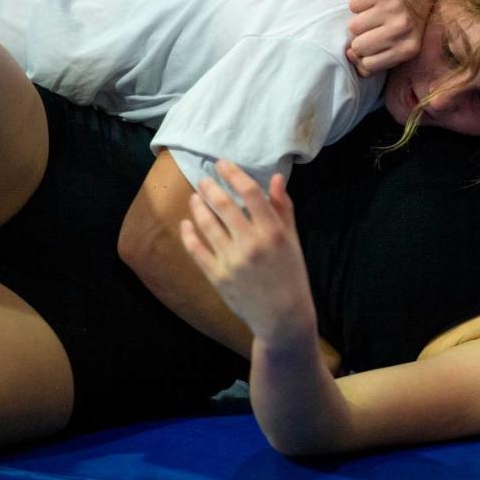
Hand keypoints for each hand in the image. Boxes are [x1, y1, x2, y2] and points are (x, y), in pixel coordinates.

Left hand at [180, 160, 314, 342]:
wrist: (282, 315)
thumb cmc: (291, 274)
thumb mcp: (292, 240)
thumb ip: (283, 208)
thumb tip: (275, 178)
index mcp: (273, 232)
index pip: (250, 193)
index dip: (234, 174)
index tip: (223, 163)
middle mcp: (251, 243)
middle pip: (224, 205)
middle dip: (210, 187)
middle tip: (204, 179)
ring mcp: (231, 260)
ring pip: (206, 224)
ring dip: (198, 207)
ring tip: (195, 198)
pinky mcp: (217, 276)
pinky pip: (196, 250)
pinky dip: (189, 233)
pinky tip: (186, 223)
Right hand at [347, 0, 434, 76]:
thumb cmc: (406, 21)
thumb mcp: (401, 46)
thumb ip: (378, 58)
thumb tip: (350, 56)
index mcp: (409, 49)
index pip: (369, 65)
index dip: (364, 56)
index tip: (371, 47)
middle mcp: (402, 29)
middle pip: (359, 47)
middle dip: (360, 39)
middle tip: (373, 29)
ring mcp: (393, 9)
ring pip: (353, 27)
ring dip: (359, 21)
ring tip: (374, 15)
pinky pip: (353, 6)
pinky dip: (359, 4)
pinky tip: (374, 2)